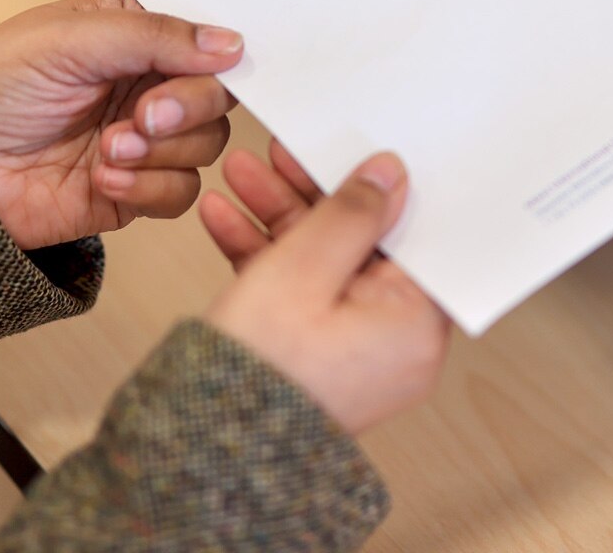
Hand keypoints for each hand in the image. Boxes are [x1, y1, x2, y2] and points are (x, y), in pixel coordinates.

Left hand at [0, 0, 241, 249]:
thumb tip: (232, 45)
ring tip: (108, 148)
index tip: (222, 60)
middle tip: (146, 114)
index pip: (212, 33)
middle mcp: (155, 81)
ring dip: (163, 150)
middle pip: (221, 93)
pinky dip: (149, 187)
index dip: (224, 49)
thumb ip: (156, 36)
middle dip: (190, 106)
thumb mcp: (74, 40)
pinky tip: (105, 177)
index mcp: (144, 30)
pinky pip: (182, 192)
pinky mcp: (140, 187)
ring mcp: (151, 137)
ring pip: (209, 143)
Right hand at [201, 145, 449, 435]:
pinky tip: (224, 217)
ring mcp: (353, 349)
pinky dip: (265, 255)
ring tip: (240, 173)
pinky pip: (299, 291)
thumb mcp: (305, 268)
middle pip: (362, 241)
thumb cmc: (257, 378)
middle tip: (282, 154)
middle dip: (311, 193)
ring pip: (323, 261)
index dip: (377, 185)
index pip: (410, 233)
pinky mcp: (314, 354)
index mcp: (417, 322)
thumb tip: (390, 173)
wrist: (195, 462)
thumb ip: (351, 212)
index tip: (349, 150)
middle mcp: (395, 339)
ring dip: (278, 214)